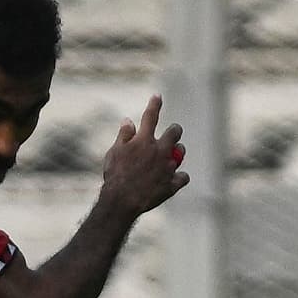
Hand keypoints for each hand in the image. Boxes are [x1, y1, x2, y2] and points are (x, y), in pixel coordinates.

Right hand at [97, 96, 188, 218]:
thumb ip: (124, 136)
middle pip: (175, 132)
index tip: (157, 96)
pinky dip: (179, 177)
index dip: (154, 104)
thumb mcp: (114, 153)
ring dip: (177, 152)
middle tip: (171, 135)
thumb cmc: (115, 176)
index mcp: (144, 140)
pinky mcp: (172, 184)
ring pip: (181, 152)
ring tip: (170, 158)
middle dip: (174, 131)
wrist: (122, 201)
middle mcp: (159, 150)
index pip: (150, 116)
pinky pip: (183, 177)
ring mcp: (168, 167)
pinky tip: (173, 179)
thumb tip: (128, 121)